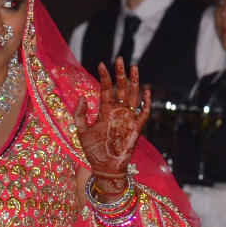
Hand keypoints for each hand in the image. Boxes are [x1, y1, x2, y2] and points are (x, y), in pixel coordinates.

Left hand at [74, 58, 149, 194]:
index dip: (104, 77)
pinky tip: (145, 91)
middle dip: (120, 74)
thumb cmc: (92, 151)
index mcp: (104, 111)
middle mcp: (117, 112)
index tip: (101, 64)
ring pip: (133, 96)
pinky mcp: (136, 128)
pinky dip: (145, 103)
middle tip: (120, 59)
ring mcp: (127, 119)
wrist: (104, 167)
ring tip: (134, 67)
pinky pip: (143, 113)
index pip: (106, 89)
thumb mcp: (81, 132)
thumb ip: (80, 115)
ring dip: (134, 82)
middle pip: (120, 88)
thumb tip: (83, 96)